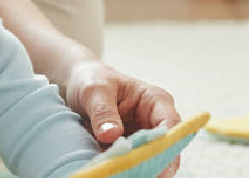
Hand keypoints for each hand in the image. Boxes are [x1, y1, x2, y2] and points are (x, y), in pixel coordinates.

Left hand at [62, 60, 180, 177]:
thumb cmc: (92, 80)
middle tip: (134, 175)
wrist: (78, 86)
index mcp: (155, 101)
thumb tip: (111, 135)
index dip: (165, 145)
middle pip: (165, 150)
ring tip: (122, 175)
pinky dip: (127, 172)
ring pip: (152, 162)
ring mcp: (144, 140)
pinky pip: (134, 167)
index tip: (151, 161)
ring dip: (139, 171)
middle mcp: (155, 123)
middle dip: (153, 164)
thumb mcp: (94, 90)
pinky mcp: (130, 152)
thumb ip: (103, 111)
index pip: (170, 126)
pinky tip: (115, 174)